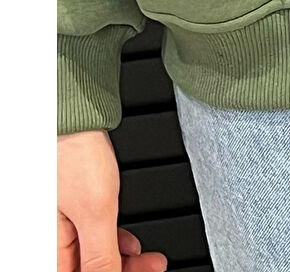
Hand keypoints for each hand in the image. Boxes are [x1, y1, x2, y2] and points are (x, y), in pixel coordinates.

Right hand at [58, 130, 166, 271]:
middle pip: (90, 270)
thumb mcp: (96, 212)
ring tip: (150, 259)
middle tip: (151, 267)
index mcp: (52, 249)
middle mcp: (55, 241)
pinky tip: (131, 244)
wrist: (76, 120)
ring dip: (125, 261)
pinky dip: (116, 244)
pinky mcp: (78, 212)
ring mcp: (67, 227)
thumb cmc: (74, 156)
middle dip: (123, 271)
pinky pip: (97, 239)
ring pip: (96, 258)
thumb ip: (101, 255)